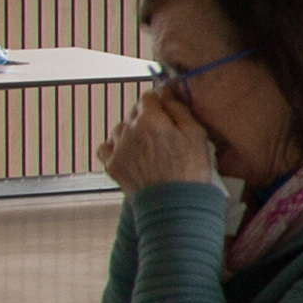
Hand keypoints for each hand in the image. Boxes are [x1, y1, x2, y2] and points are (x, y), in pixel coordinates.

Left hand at [99, 94, 224, 190]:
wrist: (175, 208)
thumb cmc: (190, 173)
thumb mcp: (196, 135)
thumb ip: (179, 109)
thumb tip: (167, 94)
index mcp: (151, 120)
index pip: (150, 96)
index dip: (160, 100)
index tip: (167, 106)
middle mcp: (130, 131)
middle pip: (135, 112)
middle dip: (148, 117)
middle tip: (163, 132)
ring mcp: (118, 149)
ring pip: (120, 129)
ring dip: (131, 132)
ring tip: (147, 146)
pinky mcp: (112, 166)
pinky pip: (105, 148)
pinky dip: (114, 147)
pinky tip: (128, 153)